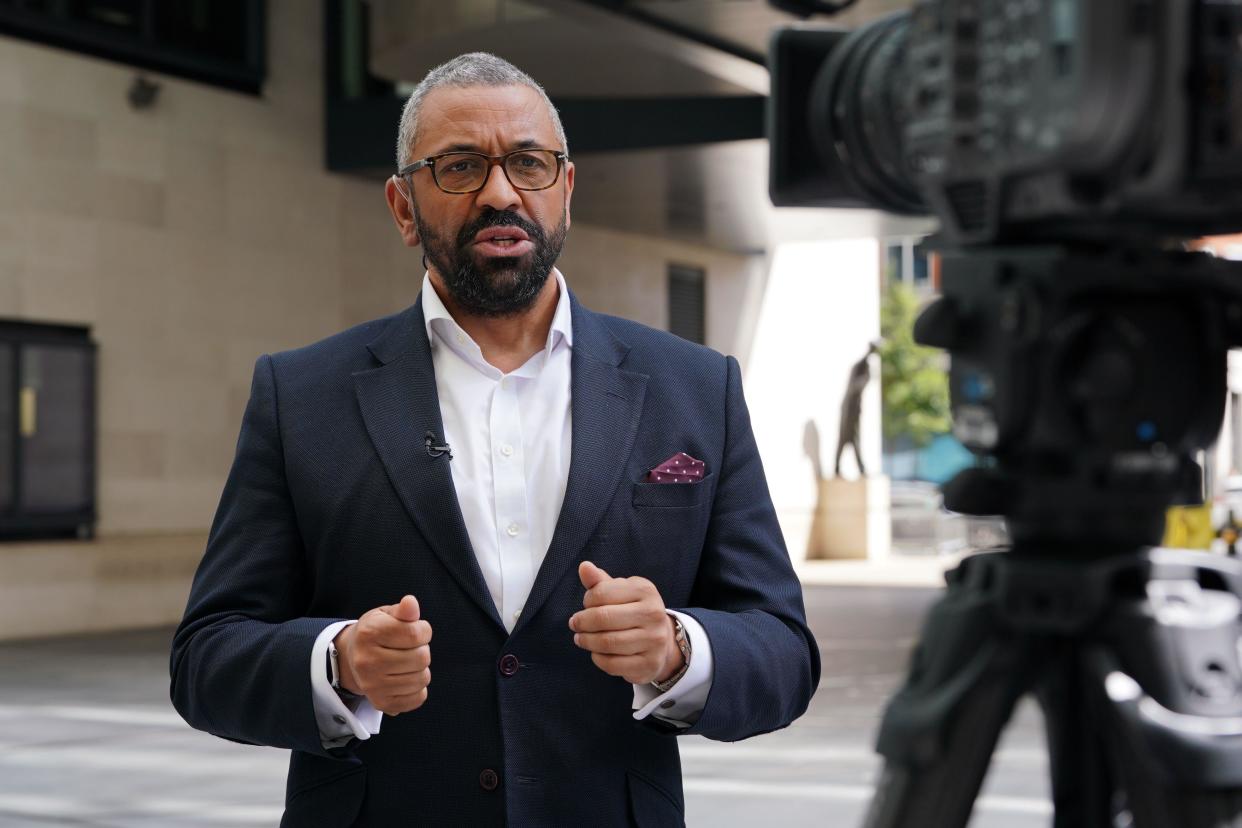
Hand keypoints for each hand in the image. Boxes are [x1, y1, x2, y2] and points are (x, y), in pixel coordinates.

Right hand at [333, 595, 431, 715]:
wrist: (352, 658)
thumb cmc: (375, 633)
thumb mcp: (386, 615)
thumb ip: (403, 610)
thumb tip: (410, 603)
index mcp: (369, 633)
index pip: (415, 634)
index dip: (423, 630)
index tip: (416, 630)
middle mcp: (367, 661)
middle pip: (421, 658)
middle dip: (422, 649)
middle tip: (409, 648)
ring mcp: (373, 685)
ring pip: (422, 678)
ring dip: (421, 669)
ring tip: (406, 662)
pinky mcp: (381, 703)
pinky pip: (418, 698)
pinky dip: (418, 688)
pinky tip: (405, 678)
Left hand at [569, 561, 682, 684]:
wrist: (662, 638)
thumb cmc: (633, 611)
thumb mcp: (620, 592)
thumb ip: (600, 581)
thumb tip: (584, 566)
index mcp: (645, 590)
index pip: (602, 592)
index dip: (587, 600)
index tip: (586, 605)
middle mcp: (653, 613)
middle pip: (603, 618)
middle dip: (582, 622)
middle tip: (575, 624)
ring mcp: (654, 640)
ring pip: (607, 642)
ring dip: (586, 641)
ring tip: (581, 638)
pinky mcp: (649, 664)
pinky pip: (613, 664)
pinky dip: (598, 659)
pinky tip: (596, 653)